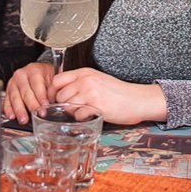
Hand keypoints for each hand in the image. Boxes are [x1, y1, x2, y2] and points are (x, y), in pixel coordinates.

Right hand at [3, 62, 53, 122]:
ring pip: (15, 97)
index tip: (45, 105)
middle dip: (31, 105)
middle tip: (36, 114)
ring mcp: (13, 83)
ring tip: (24, 119)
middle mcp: (21, 75)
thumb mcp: (52, 79)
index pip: (37, 84)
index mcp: (34, 70)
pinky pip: (7, 101)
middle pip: (25, 92)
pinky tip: (12, 116)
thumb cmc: (45, 77)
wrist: (38, 72)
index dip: (41, 96)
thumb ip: (52, 91)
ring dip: (19, 110)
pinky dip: (9, 110)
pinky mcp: (8, 91)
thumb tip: (53, 104)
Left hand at [49, 68, 165, 125]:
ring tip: (85, 112)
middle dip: (64, 105)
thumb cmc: (119, 92)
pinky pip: (78, 115)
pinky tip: (92, 115)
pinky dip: (83, 119)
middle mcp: (85, 80)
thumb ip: (81, 83)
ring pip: (67, 106)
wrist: (137, 99)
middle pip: (59, 95)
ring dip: (73, 112)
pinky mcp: (95, 105)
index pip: (56, 80)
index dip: (53, 92)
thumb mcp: (98, 80)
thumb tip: (62, 94)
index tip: (57, 100)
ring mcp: (90, 92)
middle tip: (75, 109)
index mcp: (84, 72)